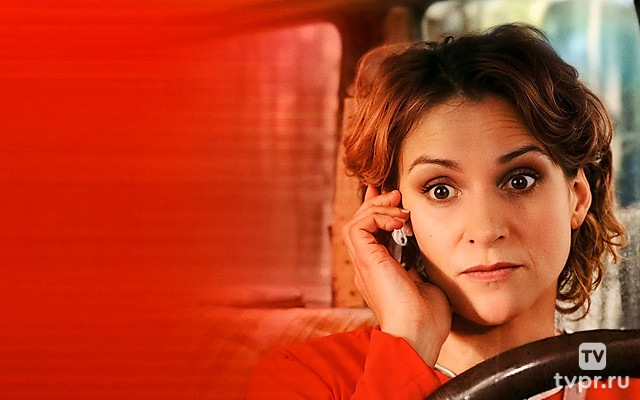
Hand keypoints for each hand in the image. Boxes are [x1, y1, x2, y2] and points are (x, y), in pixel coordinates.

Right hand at [342, 186, 450, 365]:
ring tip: (399, 207)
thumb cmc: (427, 319)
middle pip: (359, 225)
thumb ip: (423, 266)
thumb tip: (428, 253)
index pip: (371, 235)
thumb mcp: (428, 283)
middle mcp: (367, 266)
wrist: (418, 334)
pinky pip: (359, 226)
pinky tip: (398, 220)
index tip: (393, 200)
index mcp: (380, 272)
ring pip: (355, 222)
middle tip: (396, 195)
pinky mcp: (366, 260)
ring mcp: (364, 263)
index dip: (378, 214)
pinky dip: (377, 216)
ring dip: (377, 208)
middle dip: (376, 204)